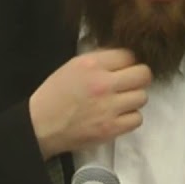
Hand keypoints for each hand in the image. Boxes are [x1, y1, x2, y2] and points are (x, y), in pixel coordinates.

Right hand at [28, 48, 151, 158]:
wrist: (40, 125)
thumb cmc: (55, 94)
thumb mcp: (73, 66)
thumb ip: (100, 60)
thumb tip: (124, 58)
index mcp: (92, 64)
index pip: (129, 55)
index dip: (128, 62)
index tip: (123, 69)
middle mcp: (103, 84)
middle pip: (143, 75)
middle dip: (138, 78)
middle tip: (129, 84)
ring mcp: (109, 108)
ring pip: (142, 97)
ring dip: (133, 99)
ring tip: (120, 102)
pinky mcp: (111, 128)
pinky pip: (137, 119)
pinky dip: (130, 118)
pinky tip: (118, 116)